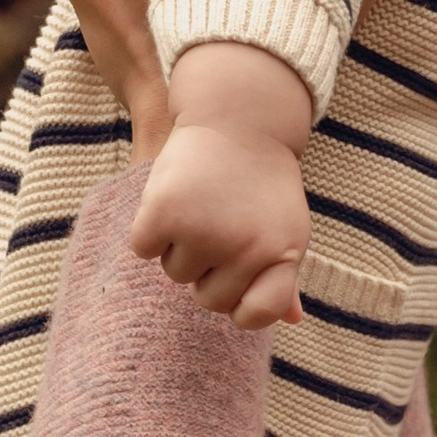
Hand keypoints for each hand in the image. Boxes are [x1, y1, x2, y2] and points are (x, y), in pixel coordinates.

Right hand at [131, 44, 314, 323]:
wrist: (238, 116)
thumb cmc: (262, 180)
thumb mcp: (286, 225)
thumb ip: (283, 275)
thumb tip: (292, 320)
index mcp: (282, 255)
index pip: (256, 315)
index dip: (242, 306)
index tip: (239, 277)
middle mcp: (246, 249)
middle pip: (208, 299)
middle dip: (207, 270)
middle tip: (217, 223)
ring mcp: (205, 232)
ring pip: (175, 274)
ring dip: (178, 245)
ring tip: (198, 202)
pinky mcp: (164, 212)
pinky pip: (144, 248)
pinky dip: (149, 229)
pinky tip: (170, 197)